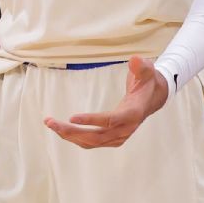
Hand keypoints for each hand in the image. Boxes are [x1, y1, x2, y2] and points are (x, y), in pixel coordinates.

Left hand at [44, 56, 168, 148]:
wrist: (153, 98)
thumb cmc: (147, 81)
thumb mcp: (147, 69)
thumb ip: (141, 65)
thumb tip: (133, 60)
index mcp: (133, 113)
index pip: (110, 120)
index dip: (92, 120)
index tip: (72, 117)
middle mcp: (126, 129)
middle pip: (96, 136)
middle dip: (71, 131)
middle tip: (50, 122)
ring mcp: (119, 137)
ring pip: (91, 142)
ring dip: (69, 135)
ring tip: (50, 123)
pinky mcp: (113, 139)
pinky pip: (92, 142)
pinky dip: (76, 138)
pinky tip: (62, 130)